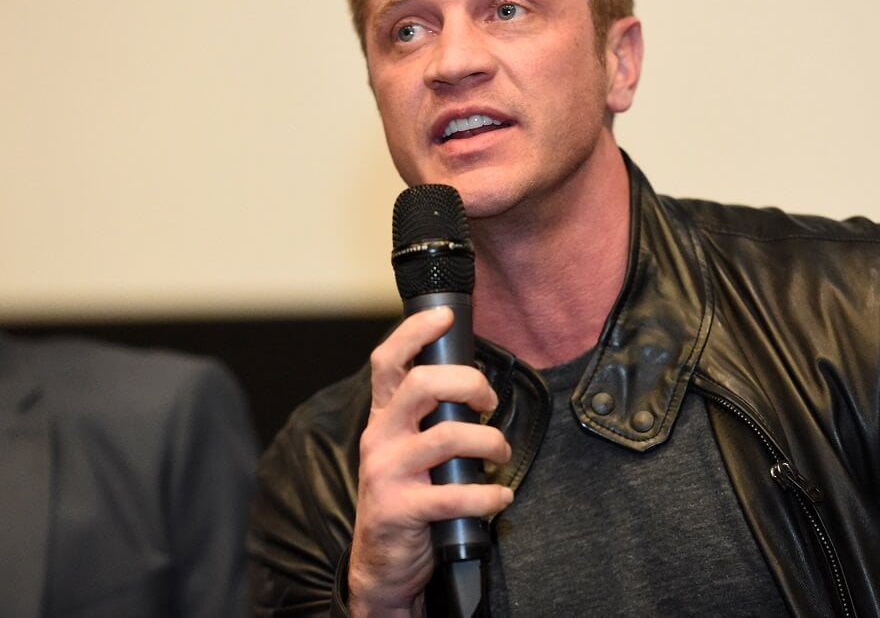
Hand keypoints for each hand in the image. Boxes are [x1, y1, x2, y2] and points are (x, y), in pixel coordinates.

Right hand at [348, 307, 513, 617]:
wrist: (382, 563)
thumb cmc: (406, 497)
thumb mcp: (408, 449)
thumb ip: (429, 418)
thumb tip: (474, 388)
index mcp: (383, 417)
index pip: (388, 360)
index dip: (415, 332)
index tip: (445, 317)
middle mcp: (379, 438)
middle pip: (422, 384)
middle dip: (469, 384)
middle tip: (489, 404)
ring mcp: (386, 473)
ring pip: (447, 436)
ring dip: (489, 442)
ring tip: (500, 454)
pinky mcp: (400, 509)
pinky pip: (454, 494)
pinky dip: (487, 495)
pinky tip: (499, 498)